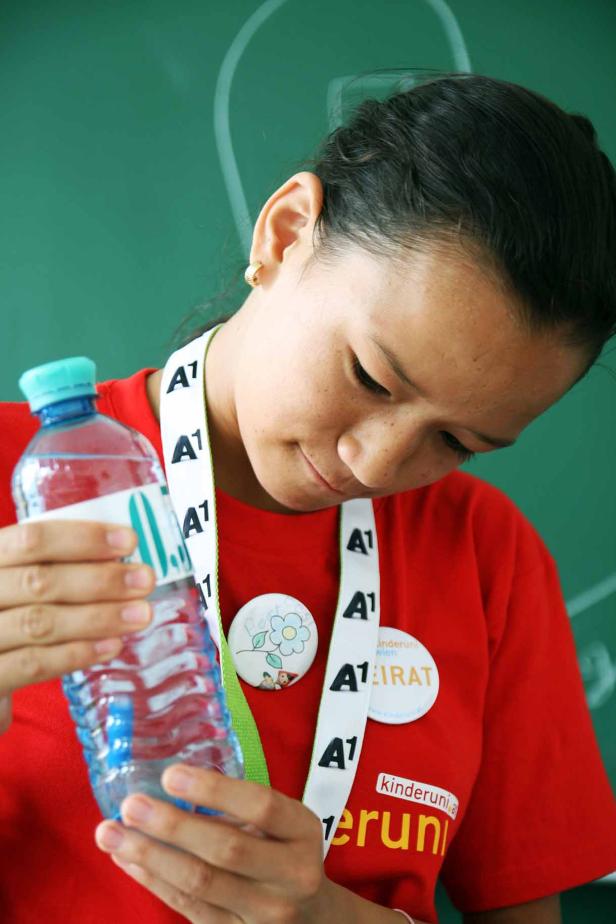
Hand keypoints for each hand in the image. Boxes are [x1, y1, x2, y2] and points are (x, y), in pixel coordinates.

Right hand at [0, 519, 155, 732]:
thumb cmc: (9, 611)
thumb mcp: (21, 581)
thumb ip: (58, 567)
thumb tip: (120, 559)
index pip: (31, 540)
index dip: (83, 539)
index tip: (128, 541)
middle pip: (39, 581)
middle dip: (100, 579)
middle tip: (144, 580)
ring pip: (40, 622)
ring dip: (98, 617)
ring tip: (140, 614)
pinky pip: (33, 664)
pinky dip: (76, 654)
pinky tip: (112, 646)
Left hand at [95, 766, 335, 922]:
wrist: (310, 919)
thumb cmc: (283, 852)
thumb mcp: (282, 824)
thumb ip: (240, 805)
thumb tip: (172, 780)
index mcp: (302, 832)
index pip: (262, 806)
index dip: (215, 790)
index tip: (170, 774)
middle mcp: (290, 875)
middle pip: (226, 849)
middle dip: (172, 826)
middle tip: (131, 804)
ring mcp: (263, 913)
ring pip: (199, 883)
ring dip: (149, 856)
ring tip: (110, 832)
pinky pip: (186, 906)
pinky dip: (152, 881)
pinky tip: (126, 860)